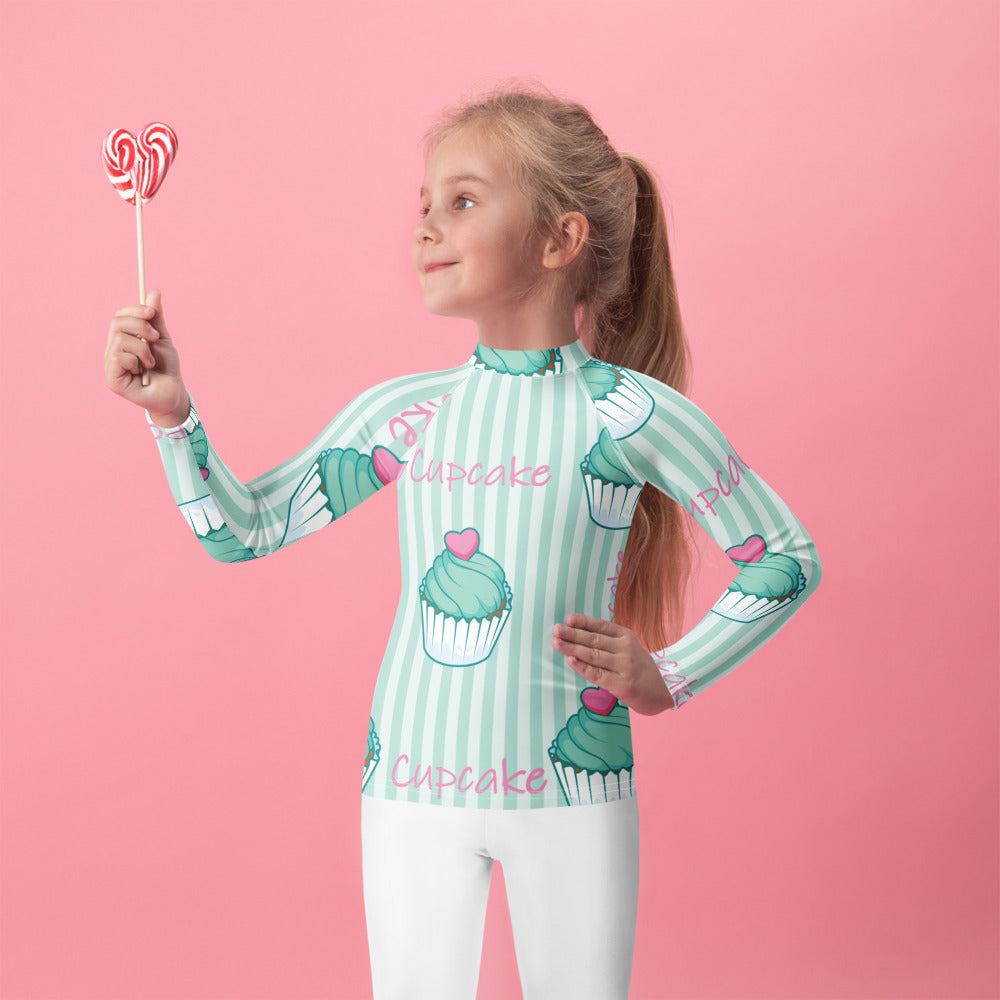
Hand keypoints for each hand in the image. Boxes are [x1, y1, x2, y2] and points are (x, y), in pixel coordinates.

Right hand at [104, 288, 189, 425]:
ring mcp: (109, 365)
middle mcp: (112, 350)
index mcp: (122, 339)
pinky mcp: (111, 379)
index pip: (119, 316)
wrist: (173, 392)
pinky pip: (118, 358)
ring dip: (143, 349)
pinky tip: (142, 372)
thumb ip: (156, 318)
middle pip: (117, 323)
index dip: (134, 310)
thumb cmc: (167, 368)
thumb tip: (154, 291)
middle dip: (141, 326)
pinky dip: (136, 361)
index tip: (151, 312)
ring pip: (119, 340)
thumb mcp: (162, 338)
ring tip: (151, 362)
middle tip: (156, 338)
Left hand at [551, 613, 674, 715]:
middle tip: (556, 629)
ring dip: (572, 648)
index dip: (584, 622)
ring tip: (556, 643)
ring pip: (593, 655)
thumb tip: (577, 634)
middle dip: (572, 634)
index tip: (568, 619)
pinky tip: (571, 661)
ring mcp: (624, 666)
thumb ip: (608, 641)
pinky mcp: (622, 685)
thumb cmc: (640, 668)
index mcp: (626, 636)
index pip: (601, 626)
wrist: (665, 690)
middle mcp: (625, 648)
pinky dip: (583, 667)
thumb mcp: (629, 647)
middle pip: (594, 639)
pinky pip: (598, 674)